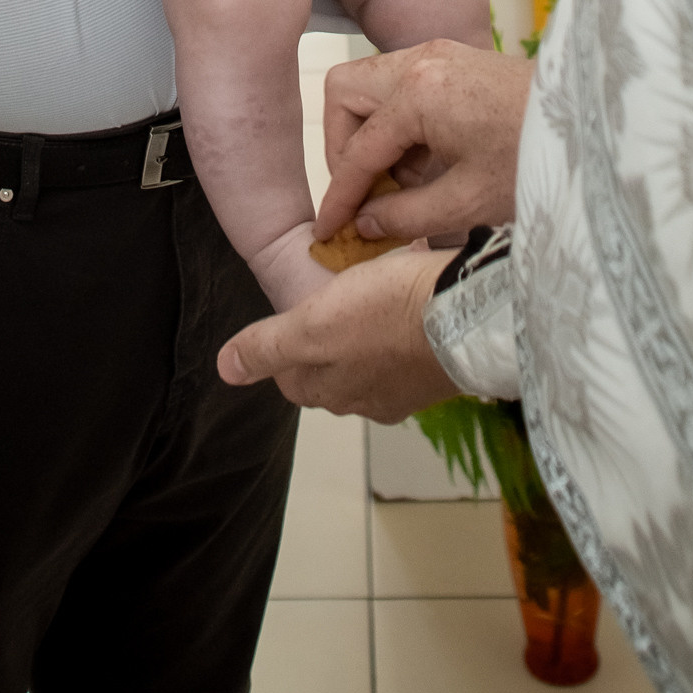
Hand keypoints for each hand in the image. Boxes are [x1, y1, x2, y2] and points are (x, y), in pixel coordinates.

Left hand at [217, 245, 447, 419]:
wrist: (468, 315)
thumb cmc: (385, 315)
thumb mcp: (312, 325)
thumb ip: (268, 347)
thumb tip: (224, 370)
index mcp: (332, 392)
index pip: (292, 379)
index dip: (284, 347)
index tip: (293, 313)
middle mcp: (369, 401)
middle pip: (332, 372)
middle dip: (327, 339)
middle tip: (331, 296)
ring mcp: (408, 389)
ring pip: (372, 360)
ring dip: (367, 331)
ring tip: (371, 290)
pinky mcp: (441, 369)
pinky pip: (409, 350)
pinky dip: (402, 325)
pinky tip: (408, 296)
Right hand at [315, 41, 532, 242]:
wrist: (598, 126)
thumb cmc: (538, 160)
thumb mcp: (468, 202)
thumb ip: (405, 216)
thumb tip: (365, 224)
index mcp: (419, 93)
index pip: (357, 150)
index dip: (339, 196)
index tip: (326, 230)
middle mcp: (421, 61)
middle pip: (346, 93)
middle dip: (344, 145)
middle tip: (365, 191)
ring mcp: (439, 54)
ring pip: (372, 85)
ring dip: (374, 133)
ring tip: (406, 182)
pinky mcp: (456, 61)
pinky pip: (403, 86)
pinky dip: (401, 124)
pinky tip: (430, 162)